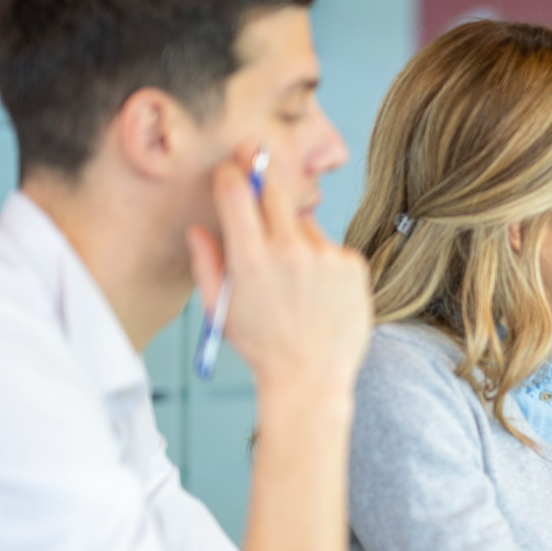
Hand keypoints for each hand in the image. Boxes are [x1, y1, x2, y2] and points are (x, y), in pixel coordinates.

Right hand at [185, 144, 371, 400]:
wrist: (311, 377)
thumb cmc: (262, 346)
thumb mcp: (220, 309)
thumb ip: (206, 264)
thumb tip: (199, 229)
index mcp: (251, 260)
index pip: (237, 191)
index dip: (231, 175)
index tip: (230, 172)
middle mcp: (290, 252)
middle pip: (274, 191)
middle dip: (262, 183)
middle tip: (256, 180)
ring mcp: (325, 257)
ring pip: (303, 224)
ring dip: (294, 237)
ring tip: (293, 279)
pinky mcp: (352, 264)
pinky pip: (331, 247)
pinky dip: (322, 260)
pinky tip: (317, 290)